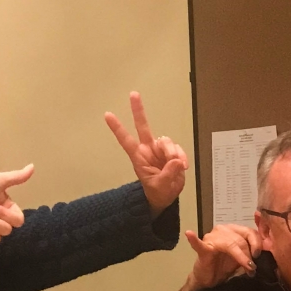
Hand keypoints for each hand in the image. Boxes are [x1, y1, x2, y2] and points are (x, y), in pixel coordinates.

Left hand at [105, 92, 187, 215]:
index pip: (126, 140)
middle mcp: (148, 150)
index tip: (107, 115)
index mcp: (139, 157)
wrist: (166, 197)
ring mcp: (160, 150)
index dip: (118, 128)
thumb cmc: (157, 193)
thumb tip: (177, 161)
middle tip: (133, 94)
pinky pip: (178, 149)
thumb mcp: (160, 187)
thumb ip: (168, 174)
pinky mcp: (172, 153)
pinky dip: (182, 156)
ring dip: (173, 152)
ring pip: (166, 141)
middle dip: (138, 111)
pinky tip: (183, 166)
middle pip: (143, 126)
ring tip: (178, 165)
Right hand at [185, 224, 261, 290]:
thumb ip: (254, 252)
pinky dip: (194, 239)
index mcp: (235, 230)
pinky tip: (190, 234)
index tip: (259, 256)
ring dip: (240, 257)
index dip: (257, 243)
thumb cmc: (226, 266)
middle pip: (241, 239)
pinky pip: (199, 243)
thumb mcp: (244, 258)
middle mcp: (223, 230)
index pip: (250, 232)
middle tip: (252, 268)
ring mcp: (212, 238)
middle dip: (249, 255)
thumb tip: (269, 248)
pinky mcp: (203, 248)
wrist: (210, 279)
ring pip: (230, 244)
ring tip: (246, 268)